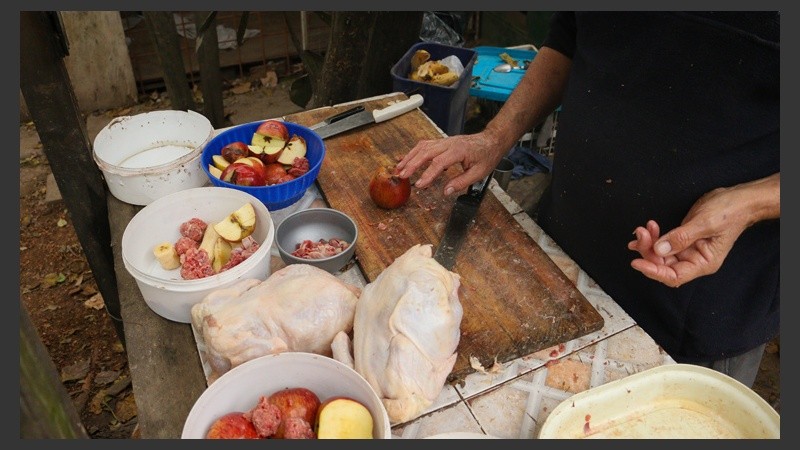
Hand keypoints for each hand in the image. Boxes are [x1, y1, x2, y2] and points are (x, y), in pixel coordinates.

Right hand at [395, 132, 503, 195]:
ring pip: (422, 147)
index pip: (439, 163)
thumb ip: (461, 182)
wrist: (491, 141)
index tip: (420, 185)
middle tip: (402, 176)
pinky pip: (425, 145)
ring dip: (409, 157)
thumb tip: (446, 191)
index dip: (428, 174)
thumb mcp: (478, 173)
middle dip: (412, 164)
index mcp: (459, 151)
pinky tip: (406, 159)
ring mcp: (444, 141)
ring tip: (399, 169)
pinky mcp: (442, 142)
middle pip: (426, 152)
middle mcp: (449, 144)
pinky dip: (414, 152)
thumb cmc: (486, 156)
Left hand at [627, 176, 778, 286]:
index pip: (674, 275)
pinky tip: (646, 230)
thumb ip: (682, 237)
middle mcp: (693, 260)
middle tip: (641, 233)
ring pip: (660, 254)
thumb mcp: (705, 223)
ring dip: (648, 243)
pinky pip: (662, 244)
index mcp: (703, 263)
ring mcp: (687, 250)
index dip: (654, 271)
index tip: (637, 262)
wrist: (738, 199)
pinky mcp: (682, 239)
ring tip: (643, 229)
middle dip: (648, 251)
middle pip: (663, 265)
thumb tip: (659, 249)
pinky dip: (652, 238)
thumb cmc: (730, 212)